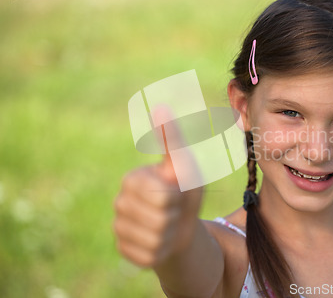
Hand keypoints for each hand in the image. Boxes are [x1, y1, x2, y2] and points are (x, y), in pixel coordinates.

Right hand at [113, 106, 202, 267]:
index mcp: (132, 179)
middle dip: (176, 217)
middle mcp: (120, 202)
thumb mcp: (184, 164)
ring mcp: (119, 227)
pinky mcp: (123, 250)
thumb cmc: (184, 190)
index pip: (162, 196)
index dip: (177, 198)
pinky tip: (160, 242)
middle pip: (160, 219)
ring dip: (171, 235)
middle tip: (174, 211)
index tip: (175, 192)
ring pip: (155, 240)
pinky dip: (163, 252)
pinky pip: (148, 256)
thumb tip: (161, 106)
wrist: (182, 225)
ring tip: (169, 225)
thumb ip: (172, 139)